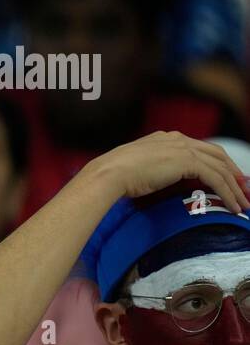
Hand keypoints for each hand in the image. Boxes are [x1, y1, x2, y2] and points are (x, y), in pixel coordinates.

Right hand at [89, 132, 249, 212]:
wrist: (108, 173)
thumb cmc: (114, 175)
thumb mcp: (136, 168)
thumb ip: (151, 168)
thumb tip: (154, 181)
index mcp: (165, 138)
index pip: (200, 149)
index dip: (217, 164)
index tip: (226, 180)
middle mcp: (177, 139)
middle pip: (217, 154)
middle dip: (233, 173)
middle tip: (243, 190)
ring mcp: (183, 148)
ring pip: (221, 167)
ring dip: (235, 187)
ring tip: (242, 203)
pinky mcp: (187, 161)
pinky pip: (217, 178)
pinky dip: (228, 192)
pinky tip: (232, 206)